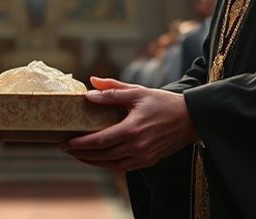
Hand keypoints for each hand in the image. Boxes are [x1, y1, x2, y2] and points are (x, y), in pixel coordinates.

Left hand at [61, 77, 197, 170]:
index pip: (99, 141)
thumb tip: (89, 88)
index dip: (80, 143)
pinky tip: (100, 159)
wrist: (190, 118)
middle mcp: (137, 146)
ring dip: (93, 161)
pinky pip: (123, 167)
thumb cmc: (163, 103)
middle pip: (102, 155)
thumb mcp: (137, 92)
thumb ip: (112, 91)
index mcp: (132, 129)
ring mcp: (143, 156)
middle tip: (65, 148)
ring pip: (111, 164)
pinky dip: (109, 164)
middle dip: (81, 153)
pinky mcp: (149, 161)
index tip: (66, 142)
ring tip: (79, 155)